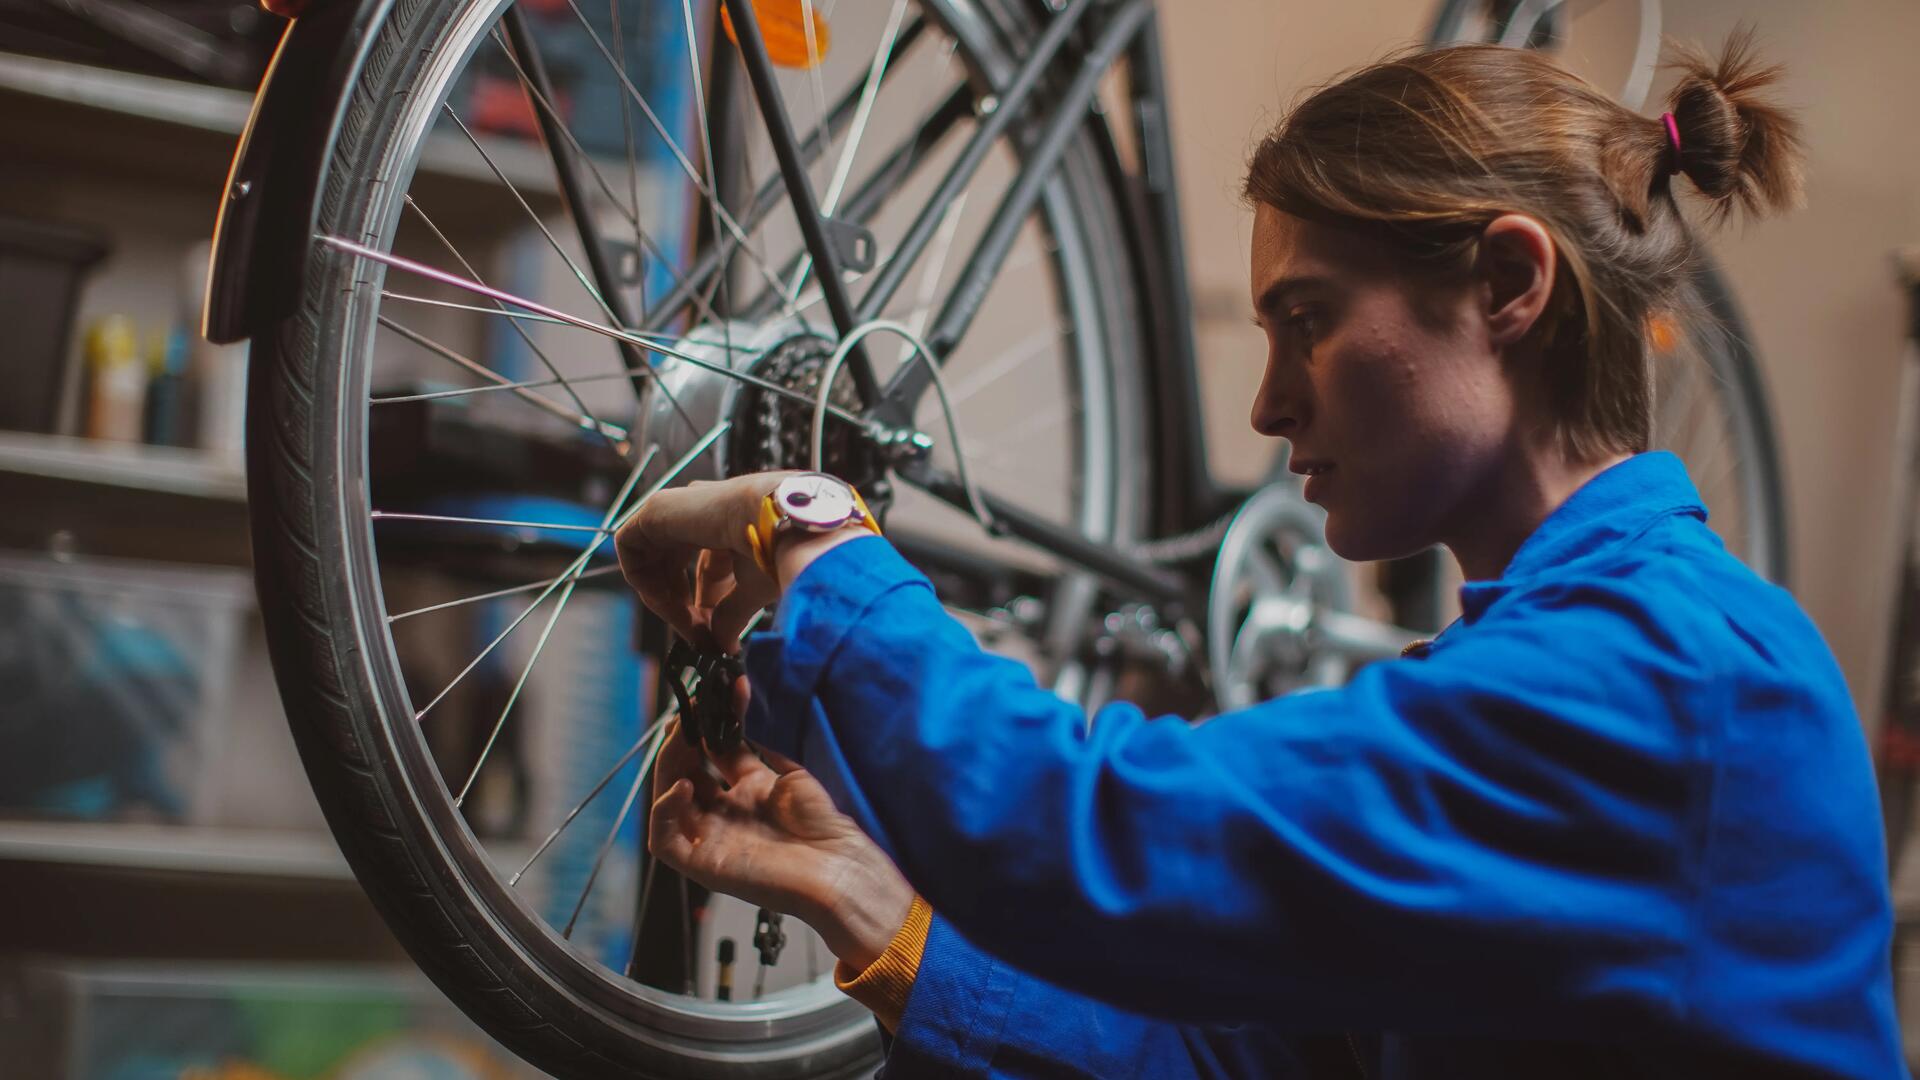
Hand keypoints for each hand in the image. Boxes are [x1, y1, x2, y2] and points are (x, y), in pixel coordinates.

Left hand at [616, 472, 790, 650]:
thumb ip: (732, 615)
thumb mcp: (754, 589)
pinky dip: (640, 578)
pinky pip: (630, 547)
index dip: (705, 606)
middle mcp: (703, 513)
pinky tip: (665, 600)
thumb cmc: (781, 548)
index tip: (711, 635)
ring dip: (663, 598)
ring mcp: (678, 508)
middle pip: (675, 566)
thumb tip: (724, 645)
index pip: (705, 570)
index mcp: (731, 524)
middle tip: (696, 634)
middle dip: (683, 605)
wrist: (781, 521)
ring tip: (684, 622)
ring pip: (651, 559)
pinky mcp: (655, 510)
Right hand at [648, 682, 913, 969]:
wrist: (835, 866)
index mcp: (745, 794)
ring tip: (682, 740)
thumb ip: (756, 754)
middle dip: (681, 743)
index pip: (711, 755)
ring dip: (669, 767)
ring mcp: (710, 840)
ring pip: (668, 801)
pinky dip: (665, 811)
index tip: (705, 699)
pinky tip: (684, 785)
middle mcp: (723, 815)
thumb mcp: (787, 777)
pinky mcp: (701, 865)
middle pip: (684, 774)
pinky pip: (664, 840)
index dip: (705, 728)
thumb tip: (736, 724)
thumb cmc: (820, 824)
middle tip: (686, 716)